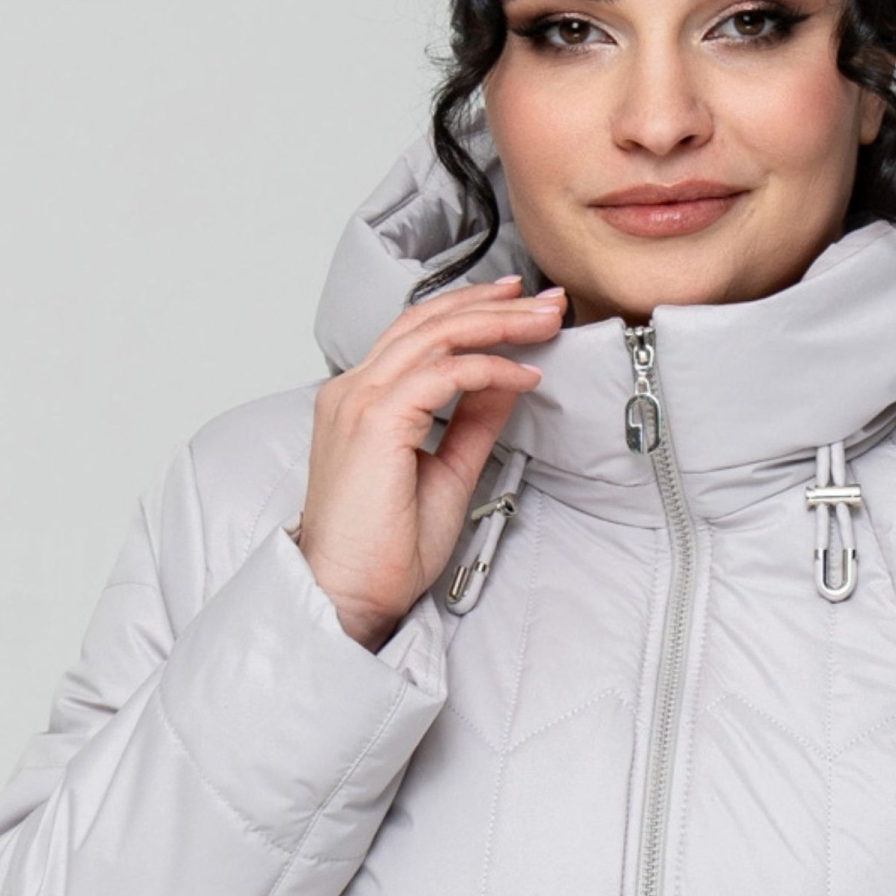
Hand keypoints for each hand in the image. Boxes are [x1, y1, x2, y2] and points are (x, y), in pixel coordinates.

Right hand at [296, 274, 566, 646]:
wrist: (349, 593)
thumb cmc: (384, 550)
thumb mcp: (448, 472)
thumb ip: (473, 422)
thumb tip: (507, 380)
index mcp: (360, 400)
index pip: (418, 333)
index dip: (472, 311)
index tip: (520, 308)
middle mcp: (352, 390)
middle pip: (428, 320)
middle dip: (493, 304)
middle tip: (547, 301)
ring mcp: (358, 401)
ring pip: (436, 335)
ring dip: (498, 323)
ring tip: (545, 322)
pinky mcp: (375, 420)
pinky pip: (443, 374)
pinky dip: (489, 369)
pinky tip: (523, 375)